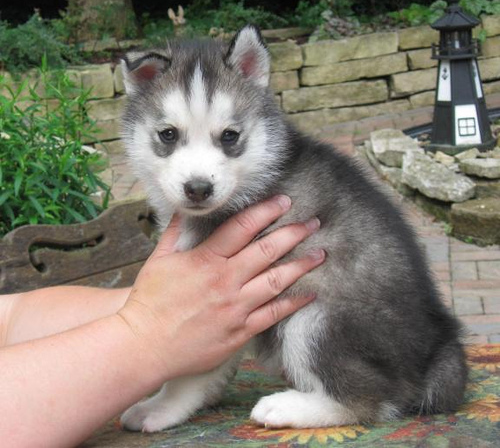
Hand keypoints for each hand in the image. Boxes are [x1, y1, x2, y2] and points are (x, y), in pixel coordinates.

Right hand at [118, 195, 323, 378]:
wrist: (145, 346)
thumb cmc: (150, 301)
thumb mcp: (159, 260)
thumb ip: (175, 231)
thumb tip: (185, 207)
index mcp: (206, 260)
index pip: (242, 228)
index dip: (265, 211)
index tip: (284, 201)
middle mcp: (225, 281)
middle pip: (267, 251)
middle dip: (293, 234)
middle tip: (313, 222)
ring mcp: (236, 308)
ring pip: (276, 281)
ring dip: (301, 265)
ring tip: (320, 253)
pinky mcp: (240, 331)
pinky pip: (273, 314)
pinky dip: (293, 303)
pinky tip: (309, 293)